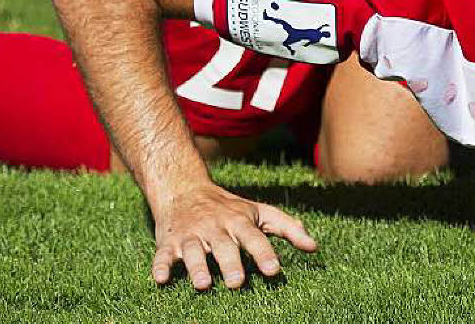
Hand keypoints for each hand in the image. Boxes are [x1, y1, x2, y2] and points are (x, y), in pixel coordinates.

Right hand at [151, 182, 316, 289]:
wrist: (184, 190)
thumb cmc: (229, 208)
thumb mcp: (259, 212)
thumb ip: (287, 228)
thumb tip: (314, 246)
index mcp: (238, 221)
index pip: (254, 237)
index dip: (264, 253)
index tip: (275, 270)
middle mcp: (215, 228)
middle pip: (223, 246)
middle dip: (230, 263)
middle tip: (237, 283)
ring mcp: (190, 235)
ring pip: (192, 251)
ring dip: (197, 267)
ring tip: (204, 285)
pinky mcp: (168, 243)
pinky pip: (162, 256)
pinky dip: (160, 267)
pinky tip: (161, 280)